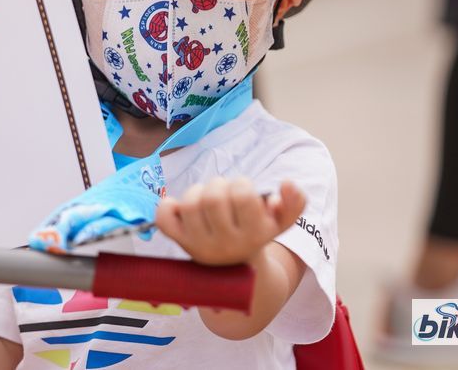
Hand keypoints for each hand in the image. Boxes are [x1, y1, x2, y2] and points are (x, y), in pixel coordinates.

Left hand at [155, 177, 304, 265]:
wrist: (233, 272)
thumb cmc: (255, 235)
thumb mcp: (280, 223)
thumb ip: (294, 203)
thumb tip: (287, 185)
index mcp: (253, 236)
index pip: (242, 195)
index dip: (242, 185)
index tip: (244, 193)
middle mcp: (225, 244)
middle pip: (213, 197)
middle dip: (219, 185)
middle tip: (224, 193)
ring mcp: (198, 244)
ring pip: (190, 203)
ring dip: (198, 191)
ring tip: (207, 199)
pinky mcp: (179, 242)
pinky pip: (163, 218)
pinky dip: (169, 206)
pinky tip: (182, 209)